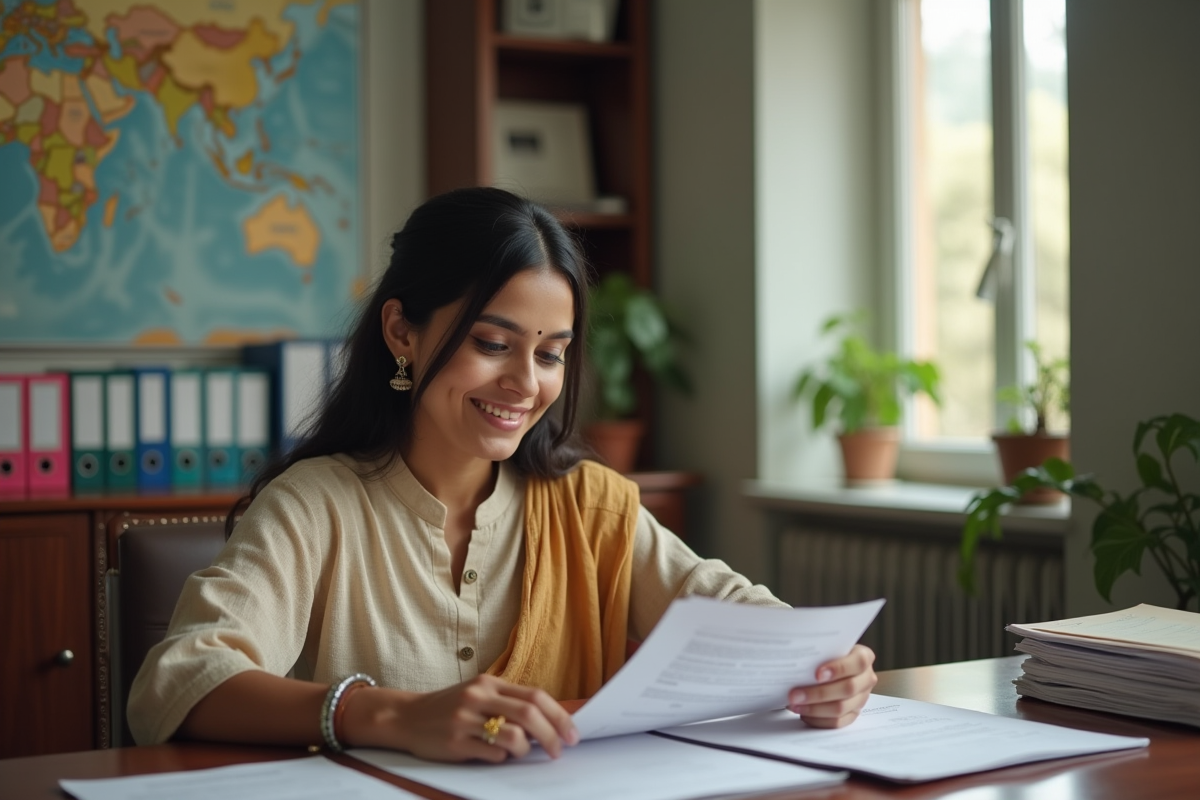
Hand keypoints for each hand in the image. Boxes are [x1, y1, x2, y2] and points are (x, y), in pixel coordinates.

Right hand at [343, 674, 578, 761]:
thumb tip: (548, 723)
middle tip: (560, 750)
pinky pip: (492, 754)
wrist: (406, 717)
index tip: (572, 733)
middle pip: (529, 714)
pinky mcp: (455, 742)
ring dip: (526, 749)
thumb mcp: (478, 694)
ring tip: (524, 753)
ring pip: (513, 736)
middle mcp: (478, 697)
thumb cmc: (449, 707)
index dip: (558, 716)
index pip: (535, 696)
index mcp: (489, 683)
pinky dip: (502, 758)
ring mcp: (465, 719)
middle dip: (552, 735)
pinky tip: (497, 756)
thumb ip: (508, 703)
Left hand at [787, 644, 876, 727]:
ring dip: (814, 708)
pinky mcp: (853, 713)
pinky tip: (804, 714)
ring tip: (795, 705)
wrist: (832, 665)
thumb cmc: (826, 653)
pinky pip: (837, 722)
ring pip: (841, 708)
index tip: (817, 674)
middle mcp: (866, 678)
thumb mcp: (826, 647)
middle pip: (848, 689)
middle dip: (818, 693)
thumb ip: (820, 652)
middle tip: (794, 694)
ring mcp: (861, 698)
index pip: (858, 662)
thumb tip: (798, 660)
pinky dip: (819, 720)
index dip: (838, 668)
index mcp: (864, 656)